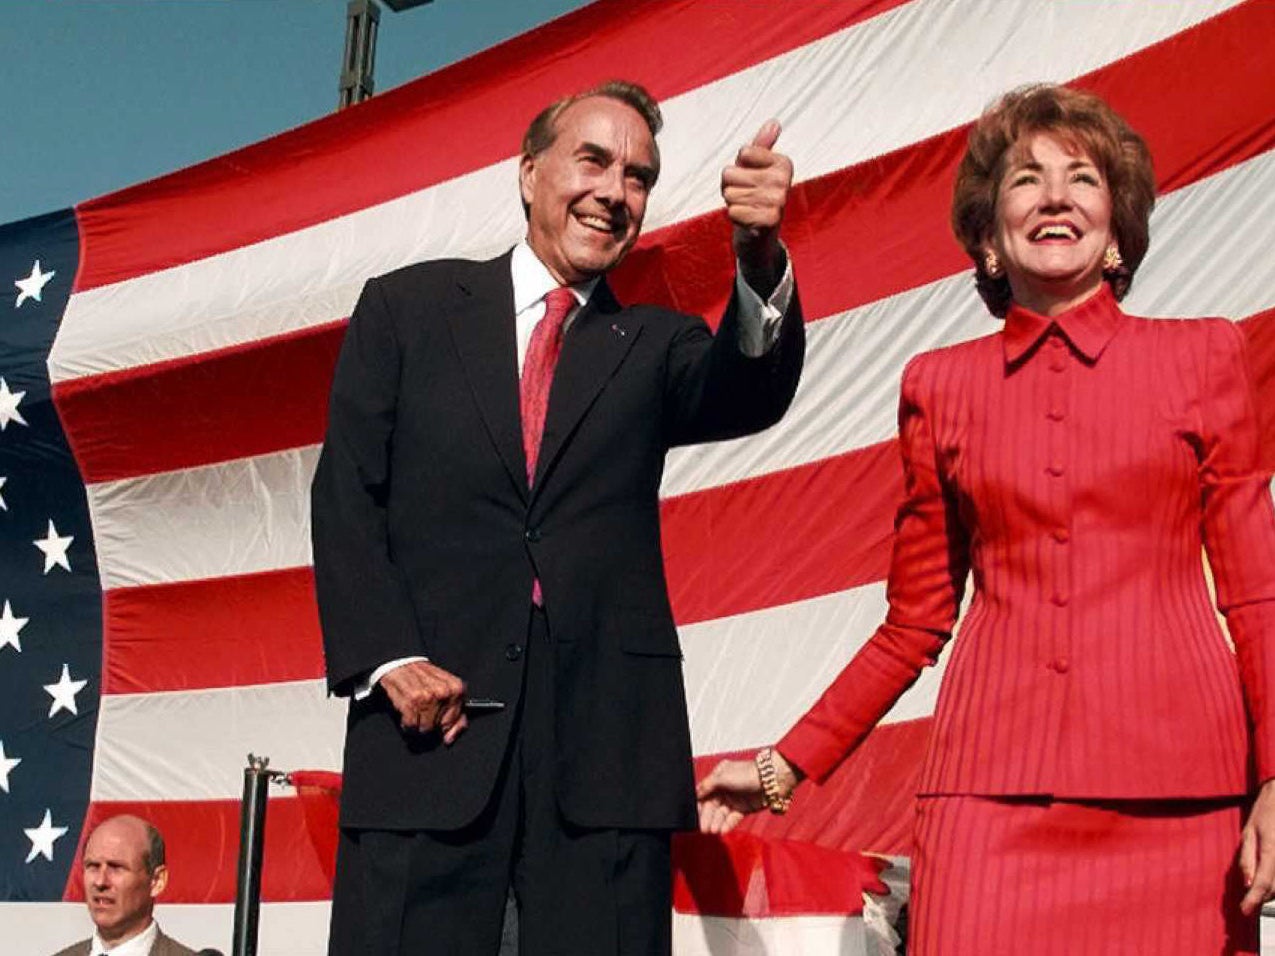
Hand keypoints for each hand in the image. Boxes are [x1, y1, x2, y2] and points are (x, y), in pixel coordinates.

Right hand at [378, 660, 467, 744]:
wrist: (402, 663)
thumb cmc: (424, 678)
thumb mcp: (447, 690)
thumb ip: (456, 715)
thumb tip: (450, 738)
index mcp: (457, 689)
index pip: (454, 721)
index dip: (443, 724)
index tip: (436, 718)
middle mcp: (444, 692)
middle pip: (439, 727)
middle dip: (430, 722)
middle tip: (423, 709)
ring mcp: (428, 697)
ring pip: (425, 729)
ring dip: (417, 724)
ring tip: (415, 710)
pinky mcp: (412, 701)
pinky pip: (411, 726)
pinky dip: (406, 723)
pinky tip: (407, 711)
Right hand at [696, 758, 764, 833]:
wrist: (772, 781)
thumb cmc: (748, 773)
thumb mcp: (722, 776)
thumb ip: (707, 785)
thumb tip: (696, 794)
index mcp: (719, 776)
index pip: (705, 792)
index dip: (699, 804)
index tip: (694, 815)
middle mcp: (726, 787)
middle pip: (712, 805)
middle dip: (707, 817)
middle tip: (703, 828)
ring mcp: (735, 798)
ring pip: (722, 813)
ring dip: (716, 822)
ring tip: (713, 830)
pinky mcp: (744, 808)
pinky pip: (733, 818)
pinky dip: (727, 824)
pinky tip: (722, 830)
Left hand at [722, 119, 792, 295]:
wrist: (759, 236)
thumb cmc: (753, 197)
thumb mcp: (755, 169)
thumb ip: (761, 145)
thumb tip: (775, 122)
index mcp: (783, 163)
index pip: (743, 153)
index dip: (737, 168)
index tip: (748, 180)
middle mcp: (784, 181)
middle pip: (730, 173)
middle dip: (731, 188)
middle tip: (745, 198)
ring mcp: (778, 201)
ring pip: (730, 193)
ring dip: (732, 203)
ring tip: (746, 209)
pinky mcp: (769, 221)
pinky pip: (733, 211)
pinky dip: (735, 218)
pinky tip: (747, 221)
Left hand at [1240, 779, 1274, 914]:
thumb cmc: (1265, 814)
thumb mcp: (1249, 833)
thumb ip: (1248, 858)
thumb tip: (1246, 883)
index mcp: (1271, 850)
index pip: (1262, 883)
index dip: (1253, 900)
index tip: (1244, 911)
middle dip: (1261, 897)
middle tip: (1248, 901)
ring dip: (1271, 891)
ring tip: (1257, 890)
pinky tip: (1268, 876)